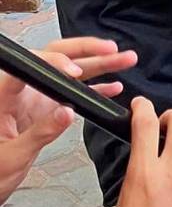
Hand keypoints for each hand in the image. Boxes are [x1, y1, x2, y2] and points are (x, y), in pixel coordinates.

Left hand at [0, 37, 135, 203]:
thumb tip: (68, 112)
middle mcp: (22, 92)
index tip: (76, 72)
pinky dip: (95, 88)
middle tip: (110, 50)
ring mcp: (36, 99)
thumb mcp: (12, 157)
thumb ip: (40, 133)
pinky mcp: (47, 110)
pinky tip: (114, 87)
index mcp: (4, 97)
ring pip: (70, 72)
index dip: (53, 63)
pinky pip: (74, 92)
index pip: (29, 67)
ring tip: (124, 59)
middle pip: (55, 57)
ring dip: (98, 64)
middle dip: (85, 50)